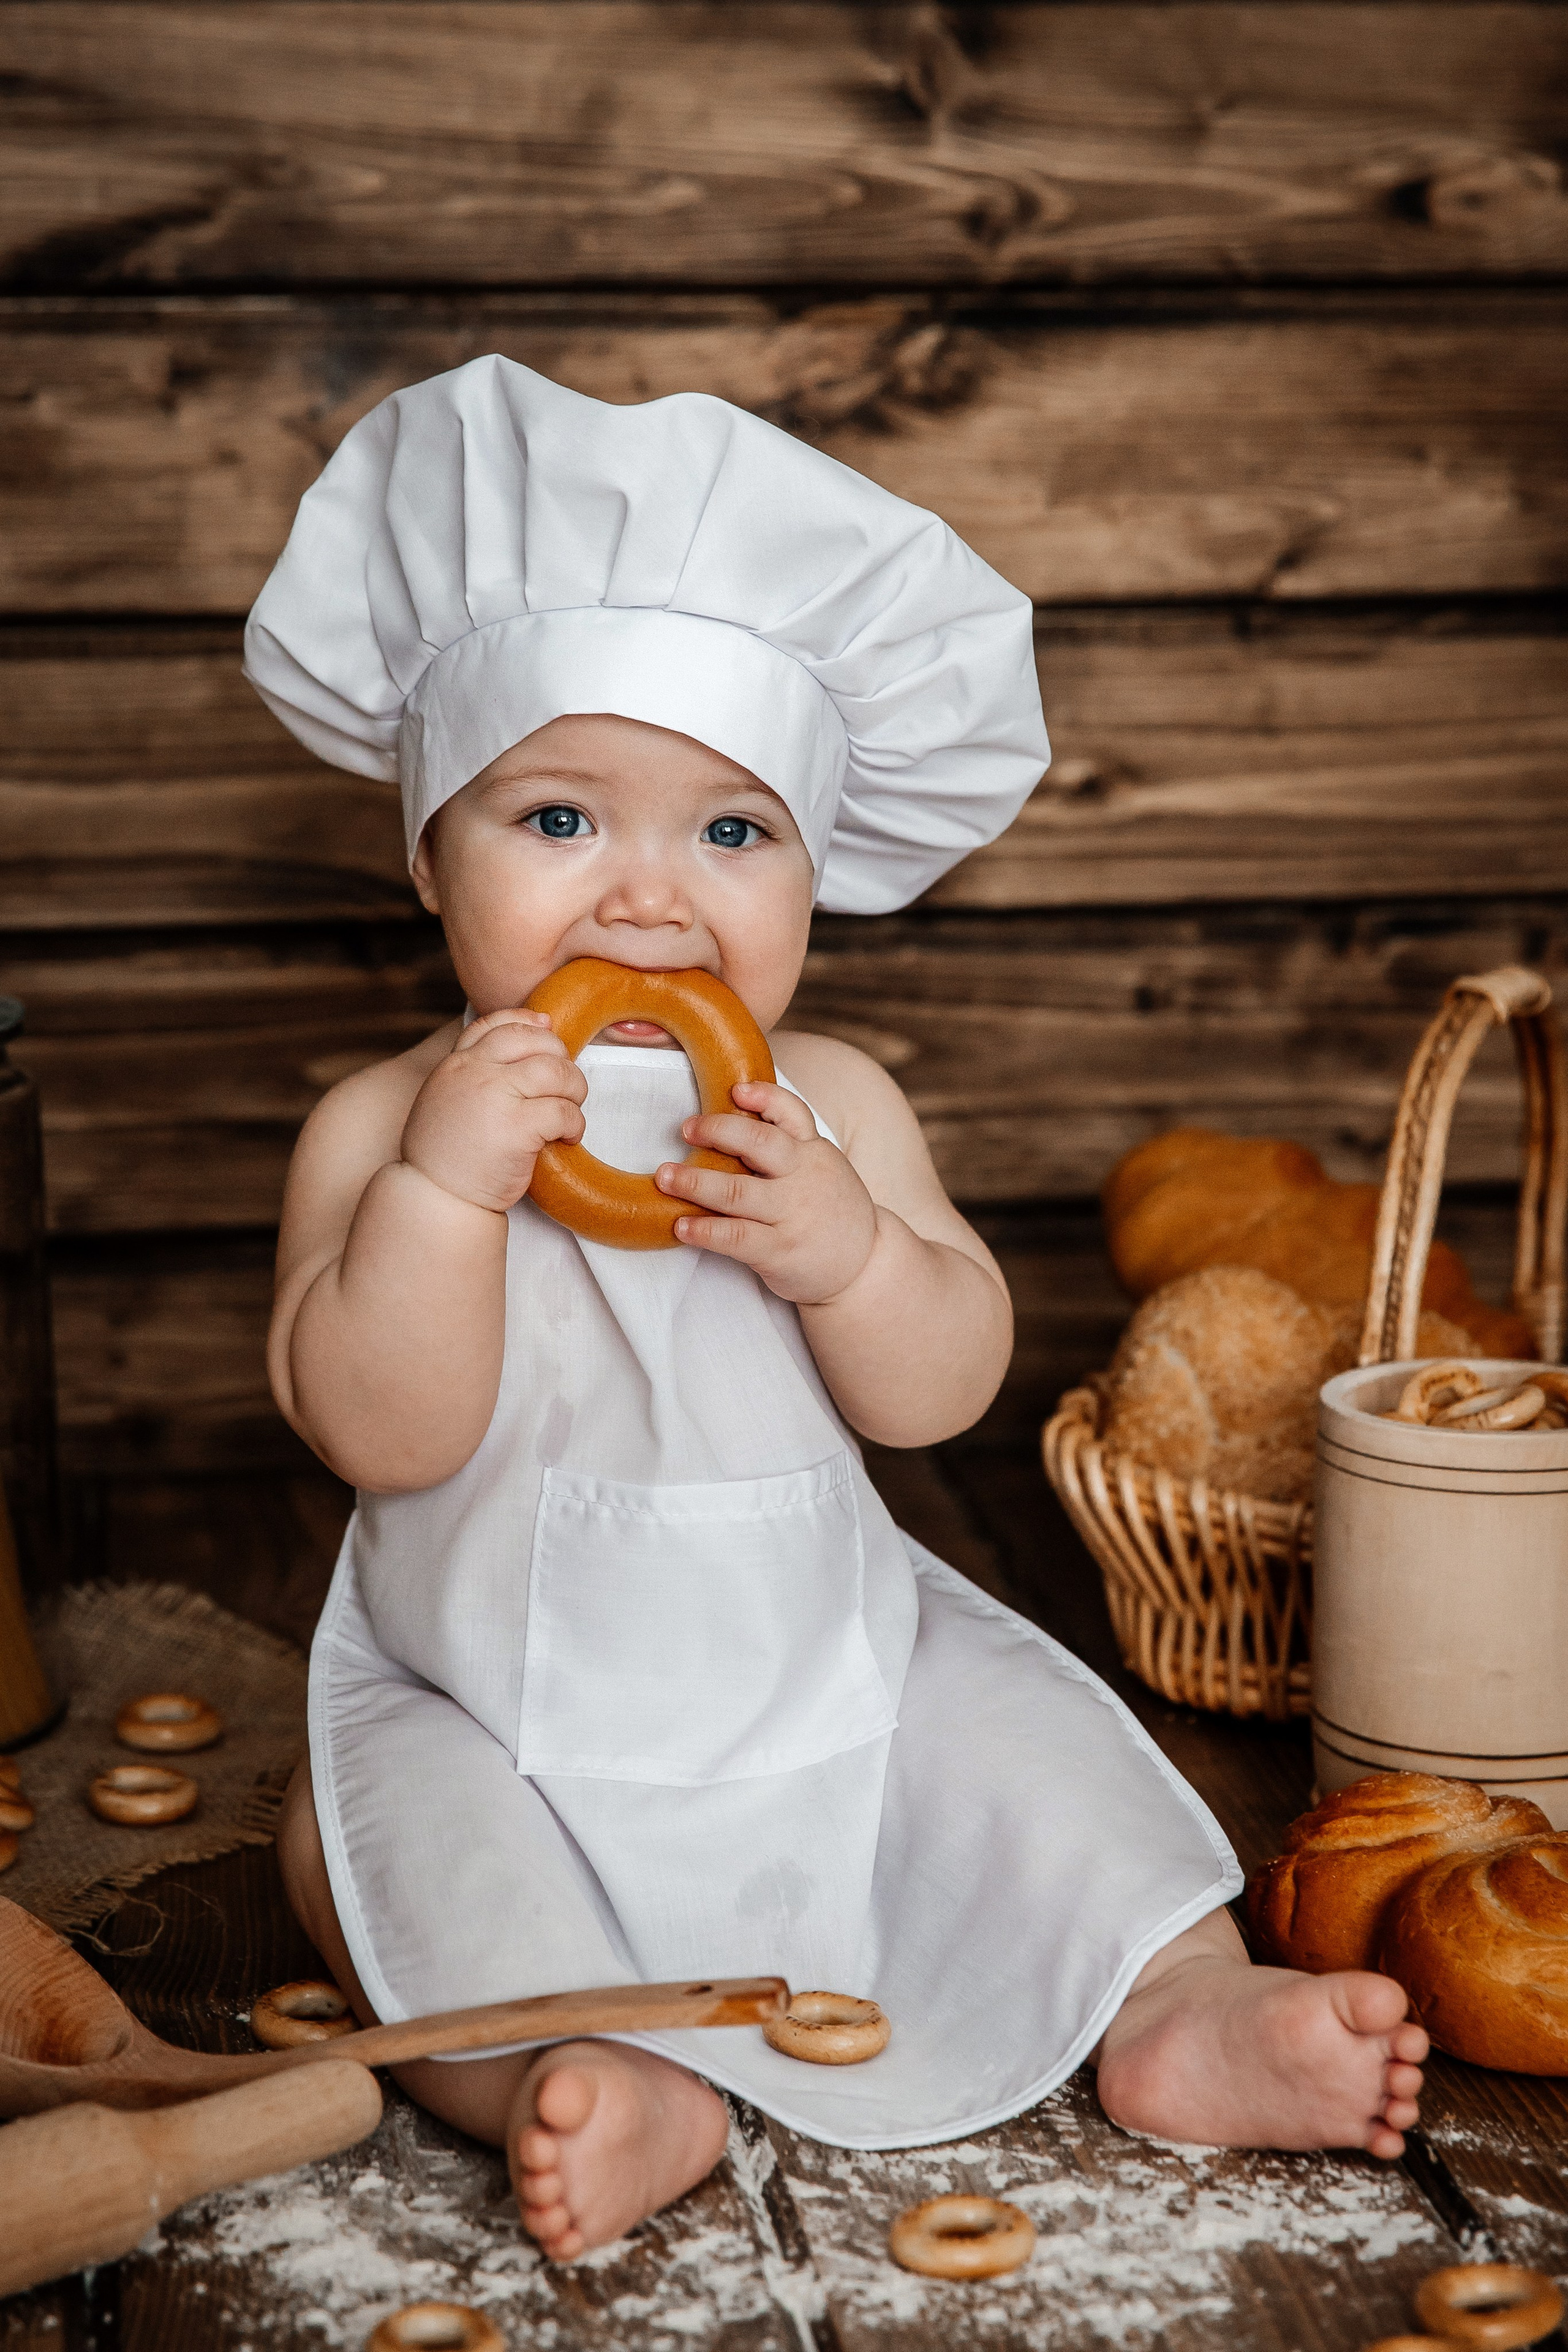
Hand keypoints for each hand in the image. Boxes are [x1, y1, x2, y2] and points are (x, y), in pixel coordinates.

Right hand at [400, 1011, 586, 1213]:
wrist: (435, 1198)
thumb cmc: (446, 1156)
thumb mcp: (447, 1099)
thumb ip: (473, 1074)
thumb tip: (518, 1052)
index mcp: (456, 1064)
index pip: (497, 1023)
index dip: (530, 1023)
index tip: (549, 1032)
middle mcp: (474, 1072)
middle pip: (536, 1042)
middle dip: (562, 1060)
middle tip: (567, 1087)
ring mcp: (495, 1097)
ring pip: (557, 1072)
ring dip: (575, 1090)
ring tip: (570, 1112)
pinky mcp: (517, 1128)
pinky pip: (564, 1112)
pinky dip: (575, 1124)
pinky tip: (567, 1138)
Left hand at [655, 1081, 878, 1303]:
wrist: (866, 1266)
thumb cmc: (830, 1210)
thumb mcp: (823, 1167)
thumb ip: (789, 1143)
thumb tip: (736, 1111)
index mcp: (813, 1151)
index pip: (792, 1112)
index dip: (764, 1097)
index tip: (735, 1089)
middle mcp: (805, 1177)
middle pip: (759, 1143)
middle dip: (718, 1131)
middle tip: (686, 1128)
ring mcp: (792, 1215)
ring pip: (738, 1191)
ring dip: (695, 1182)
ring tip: (665, 1177)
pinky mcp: (781, 1250)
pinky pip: (736, 1237)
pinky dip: (705, 1230)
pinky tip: (682, 1226)